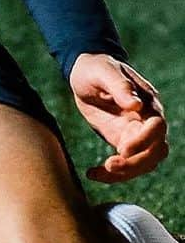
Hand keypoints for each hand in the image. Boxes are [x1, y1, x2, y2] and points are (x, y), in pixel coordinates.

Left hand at [69, 53, 168, 182]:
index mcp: (148, 103)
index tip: (122, 149)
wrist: (85, 73)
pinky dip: (111, 174)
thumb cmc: (97, 68)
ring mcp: (135, 133)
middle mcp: (146, 121)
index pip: (157, 127)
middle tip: (109, 166)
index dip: (144, 140)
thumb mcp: (104, 72)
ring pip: (144, 162)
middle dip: (136, 163)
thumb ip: (120, 86)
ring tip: (97, 173)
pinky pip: (125, 163)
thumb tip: (135, 105)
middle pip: (156, 151)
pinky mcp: (121, 141)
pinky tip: (92, 174)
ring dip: (125, 172)